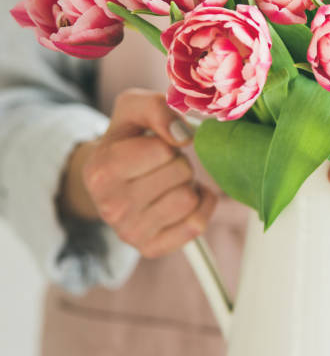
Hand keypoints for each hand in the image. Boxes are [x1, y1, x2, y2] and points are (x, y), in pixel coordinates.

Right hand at [59, 89, 215, 257]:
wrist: (111, 178)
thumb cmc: (128, 138)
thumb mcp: (134, 107)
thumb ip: (157, 108)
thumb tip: (184, 136)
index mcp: (101, 170)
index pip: (163, 149)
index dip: (167, 142)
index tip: (154, 145)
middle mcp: (110, 207)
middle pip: (181, 172)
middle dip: (179, 162)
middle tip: (162, 165)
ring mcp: (129, 232)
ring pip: (189, 198)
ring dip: (188, 183)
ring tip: (169, 181)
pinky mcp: (150, 248)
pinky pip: (196, 225)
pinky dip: (201, 206)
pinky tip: (185, 197)